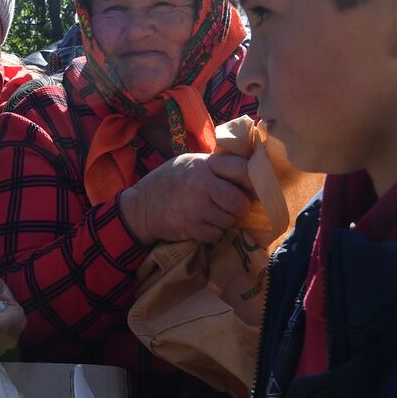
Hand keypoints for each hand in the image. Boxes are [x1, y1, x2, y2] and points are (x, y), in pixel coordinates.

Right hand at [119, 152, 252, 245]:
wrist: (140, 206)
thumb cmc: (169, 182)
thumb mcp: (190, 163)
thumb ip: (215, 166)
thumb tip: (250, 173)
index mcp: (204, 164)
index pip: (243, 170)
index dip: (256, 181)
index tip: (255, 189)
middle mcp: (202, 184)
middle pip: (240, 202)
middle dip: (239, 208)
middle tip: (232, 208)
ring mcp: (196, 207)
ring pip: (229, 221)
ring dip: (224, 222)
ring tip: (212, 215)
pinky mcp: (190, 227)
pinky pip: (216, 234)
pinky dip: (212, 233)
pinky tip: (201, 225)